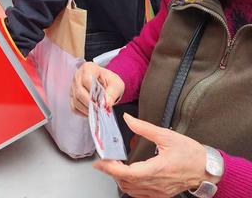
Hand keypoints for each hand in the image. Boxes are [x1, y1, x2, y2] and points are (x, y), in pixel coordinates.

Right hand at [70, 62, 123, 115]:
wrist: (106, 83)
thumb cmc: (110, 81)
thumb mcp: (116, 85)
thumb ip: (112, 93)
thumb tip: (105, 104)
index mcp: (88, 68)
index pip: (86, 80)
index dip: (93, 92)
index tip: (101, 102)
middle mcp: (78, 75)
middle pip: (79, 92)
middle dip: (90, 103)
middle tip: (100, 109)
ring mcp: (73, 85)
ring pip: (76, 100)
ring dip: (87, 109)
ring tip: (97, 111)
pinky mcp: (72, 95)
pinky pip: (74, 106)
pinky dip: (82, 112)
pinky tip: (91, 112)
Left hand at [93, 113, 209, 197]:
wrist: (207, 169)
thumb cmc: (191, 153)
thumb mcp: (166, 135)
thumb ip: (144, 127)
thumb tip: (128, 119)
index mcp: (158, 168)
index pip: (129, 173)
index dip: (111, 169)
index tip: (100, 162)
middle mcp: (157, 183)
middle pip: (126, 183)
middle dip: (112, 172)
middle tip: (104, 161)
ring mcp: (159, 191)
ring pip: (132, 191)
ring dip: (119, 179)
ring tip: (114, 166)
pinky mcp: (161, 194)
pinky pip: (140, 194)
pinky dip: (130, 186)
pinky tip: (127, 176)